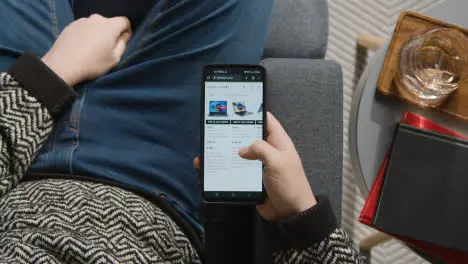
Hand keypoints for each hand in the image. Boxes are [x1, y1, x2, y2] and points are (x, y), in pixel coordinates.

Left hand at [42, 14, 131, 85]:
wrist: (63, 65)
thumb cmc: (92, 64)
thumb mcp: (115, 59)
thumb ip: (123, 44)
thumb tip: (125, 35)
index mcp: (110, 26)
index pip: (124, 21)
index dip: (126, 31)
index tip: (122, 42)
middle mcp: (96, 19)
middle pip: (110, 23)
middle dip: (111, 33)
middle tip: (106, 48)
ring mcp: (82, 20)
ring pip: (96, 25)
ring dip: (98, 33)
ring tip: (92, 48)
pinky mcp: (71, 25)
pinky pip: (85, 28)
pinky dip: (86, 34)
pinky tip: (81, 47)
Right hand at [193, 112, 316, 220]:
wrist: (290, 214)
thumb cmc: (288, 184)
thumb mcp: (277, 161)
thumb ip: (260, 149)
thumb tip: (241, 149)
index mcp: (279, 142)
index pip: (267, 121)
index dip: (254, 112)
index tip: (236, 106)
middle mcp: (267, 151)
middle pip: (248, 137)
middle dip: (233, 132)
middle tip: (214, 127)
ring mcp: (258, 165)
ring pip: (239, 154)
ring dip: (226, 152)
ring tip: (208, 148)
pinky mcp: (250, 179)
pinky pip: (237, 170)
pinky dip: (225, 168)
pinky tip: (211, 168)